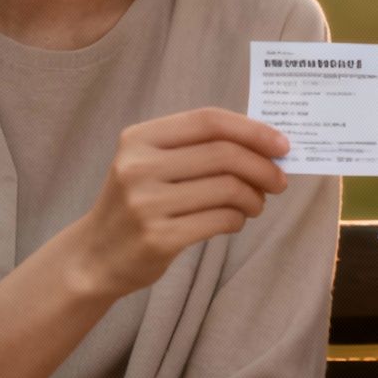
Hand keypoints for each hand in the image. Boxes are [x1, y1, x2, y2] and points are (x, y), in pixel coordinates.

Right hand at [79, 108, 290, 299]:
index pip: (208, 121)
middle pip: (223, 154)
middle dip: (262, 167)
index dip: (252, 130)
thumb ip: (196, 149)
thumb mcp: (151, 164)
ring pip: (227, 189)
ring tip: (257, 204)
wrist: (95, 256)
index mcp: (139, 138)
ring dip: (254, 197)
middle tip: (279, 180)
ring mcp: (146, 203)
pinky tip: (236, 220)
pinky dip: (239, 219)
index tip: (282, 144)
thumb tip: (264, 146)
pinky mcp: (158, 238)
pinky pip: (220, 220)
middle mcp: (139, 167)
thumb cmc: (137, 203)